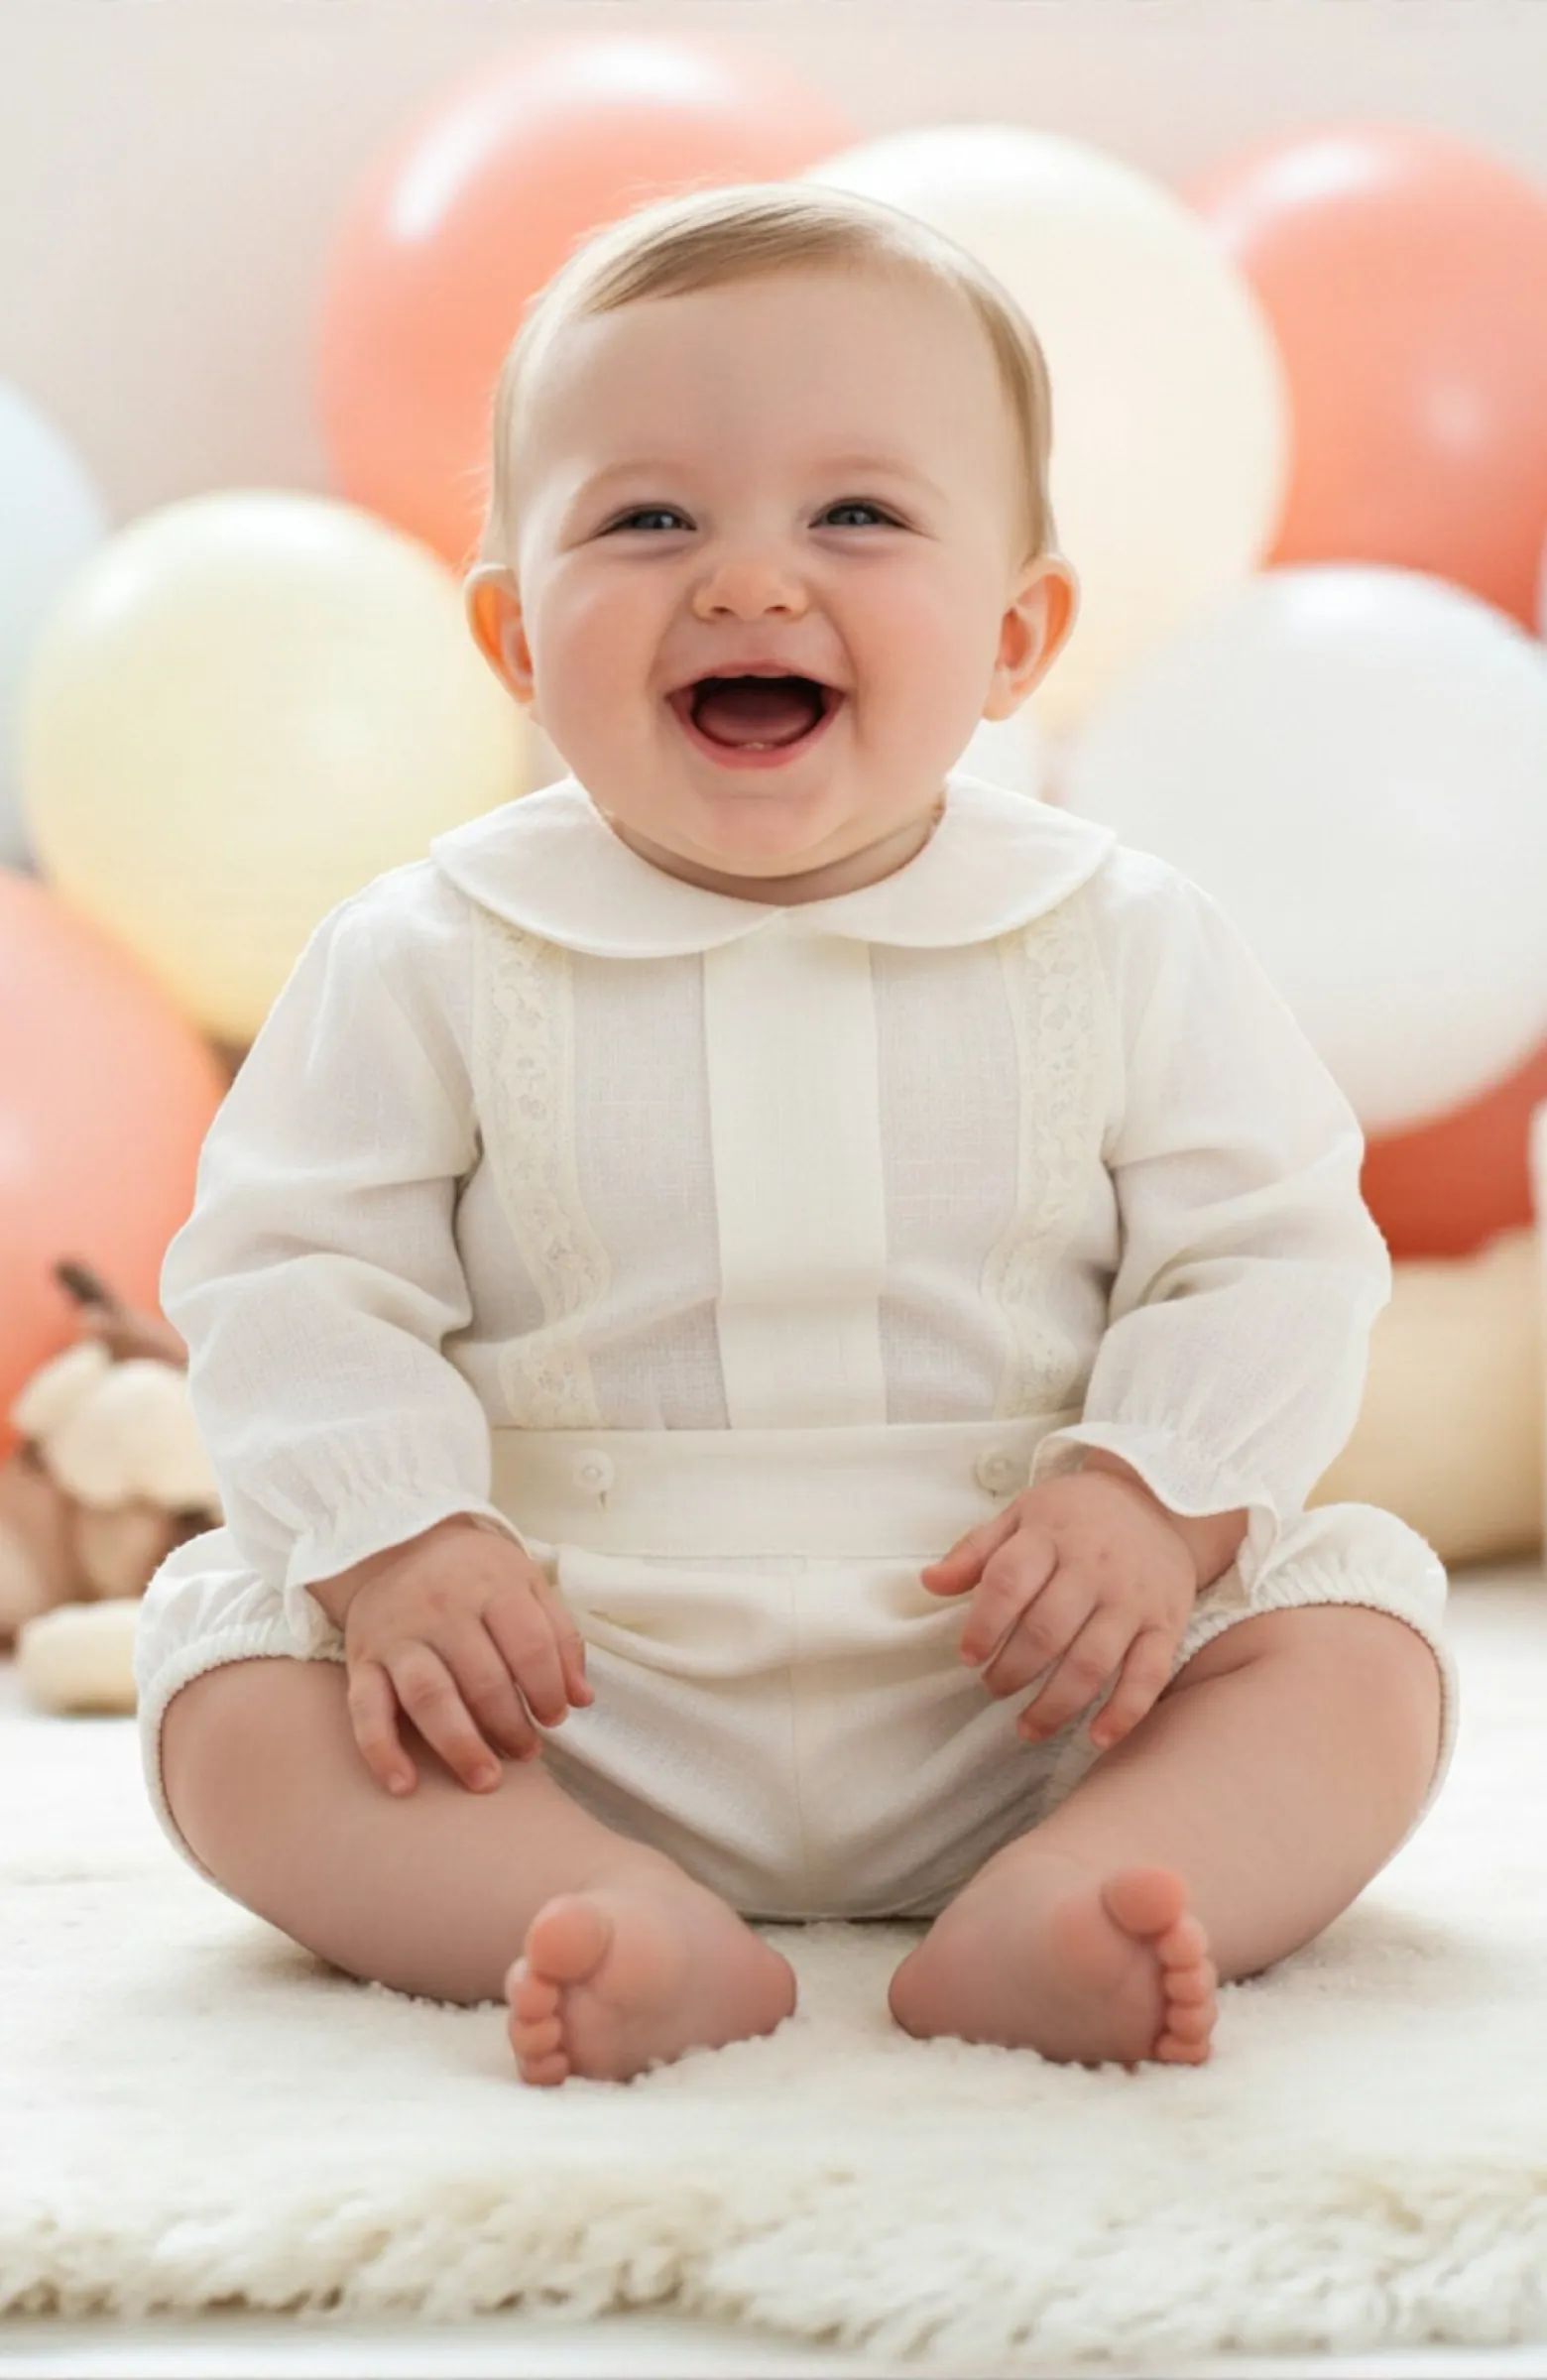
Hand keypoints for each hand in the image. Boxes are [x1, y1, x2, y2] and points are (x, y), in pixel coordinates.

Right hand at [313, 1515, 592, 1796]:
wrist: (395, 1546)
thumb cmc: (473, 1575)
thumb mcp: (526, 1583)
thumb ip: (559, 1637)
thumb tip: (581, 1699)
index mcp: (492, 1584)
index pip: (529, 1646)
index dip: (548, 1689)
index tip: (555, 1717)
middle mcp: (442, 1608)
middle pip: (483, 1678)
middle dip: (511, 1725)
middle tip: (527, 1752)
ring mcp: (399, 1636)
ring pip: (430, 1696)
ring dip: (461, 1745)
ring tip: (486, 1778)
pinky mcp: (363, 1661)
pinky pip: (366, 1710)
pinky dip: (382, 1751)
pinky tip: (404, 1785)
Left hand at [920, 1468, 1198, 1752]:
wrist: (1161, 1502)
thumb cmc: (1077, 1515)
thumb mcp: (1022, 1514)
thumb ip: (975, 1551)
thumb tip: (929, 1583)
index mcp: (1051, 1535)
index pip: (1009, 1583)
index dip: (983, 1625)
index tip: (968, 1655)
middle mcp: (1094, 1568)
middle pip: (1047, 1631)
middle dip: (1012, 1670)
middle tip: (993, 1687)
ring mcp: (1133, 1599)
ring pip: (1092, 1662)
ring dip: (1055, 1704)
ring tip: (1027, 1727)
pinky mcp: (1166, 1624)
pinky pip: (1149, 1675)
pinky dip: (1124, 1712)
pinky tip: (1097, 1737)